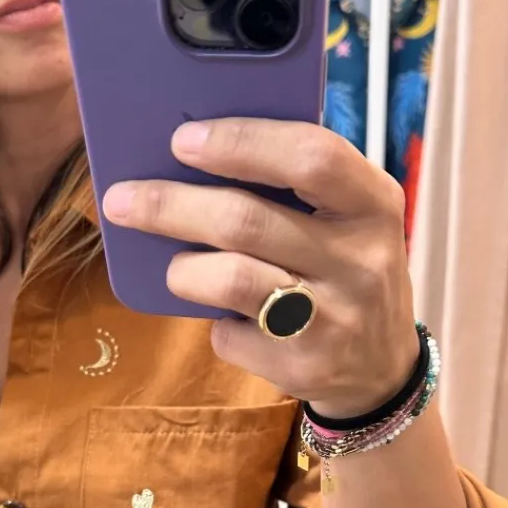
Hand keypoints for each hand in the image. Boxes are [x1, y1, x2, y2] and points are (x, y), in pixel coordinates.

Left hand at [103, 119, 420, 419]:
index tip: (183, 140)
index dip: (241, 143)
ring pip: (231, 279)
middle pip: (247, 220)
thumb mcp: (347, 217)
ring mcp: (334, 319)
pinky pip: (230, 336)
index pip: (311, 156)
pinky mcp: (304, 367)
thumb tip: (192, 152)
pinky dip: (215, 325)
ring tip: (174, 267)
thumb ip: (295, 185)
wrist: (382, 367)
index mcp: (373, 203)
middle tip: (125, 200)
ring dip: (184, 269)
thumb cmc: (345, 269)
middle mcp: (361, 260)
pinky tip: (227, 319)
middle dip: (172, 206)